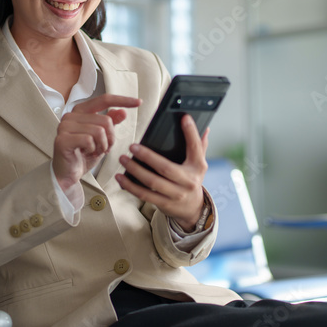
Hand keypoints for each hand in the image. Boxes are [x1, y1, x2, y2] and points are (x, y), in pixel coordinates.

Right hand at [53, 94, 140, 191]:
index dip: (123, 100)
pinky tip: (86, 153)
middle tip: (104, 148)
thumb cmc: (83, 155)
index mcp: (80, 111)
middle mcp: (71, 116)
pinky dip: (93, 149)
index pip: (104, 99)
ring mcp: (65, 127)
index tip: (138, 102)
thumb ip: (111, 123)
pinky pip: (89, 140)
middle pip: (105, 120)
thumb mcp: (102, 138)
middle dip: (110, 138)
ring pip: (99, 131)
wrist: (68, 174)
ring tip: (95, 151)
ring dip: (102, 145)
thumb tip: (123, 111)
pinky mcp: (62, 139)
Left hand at [116, 114, 208, 230]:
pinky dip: (131, 186)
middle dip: (147, 156)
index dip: (191, 132)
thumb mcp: (199, 164)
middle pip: (166, 168)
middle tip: (132, 146)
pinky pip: (145, 195)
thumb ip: (200, 146)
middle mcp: (189, 181)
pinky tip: (121, 178)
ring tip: (123, 159)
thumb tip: (205, 128)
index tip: (184, 118)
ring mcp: (176, 194)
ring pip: (152, 182)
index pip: (196, 147)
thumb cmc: (192, 179)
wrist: (192, 208)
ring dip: (135, 171)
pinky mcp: (165, 204)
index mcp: (198, 167)